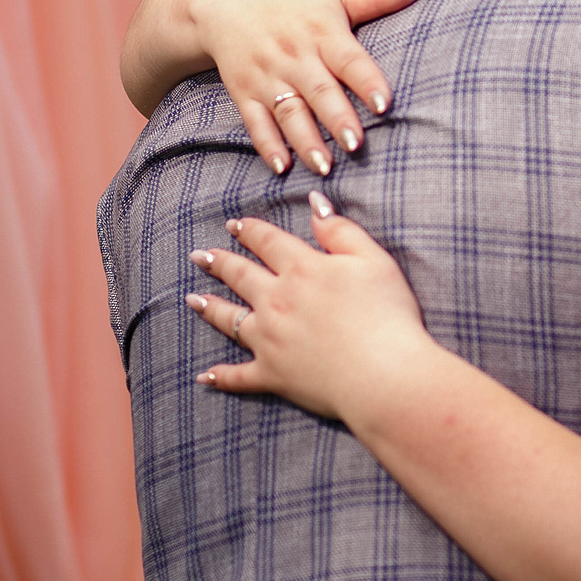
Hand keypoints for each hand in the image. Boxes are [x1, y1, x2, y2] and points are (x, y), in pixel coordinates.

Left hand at [187, 192, 444, 421]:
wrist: (383, 374)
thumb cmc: (387, 315)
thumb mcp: (373, 260)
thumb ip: (341, 231)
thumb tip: (315, 203)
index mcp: (302, 269)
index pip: (268, 242)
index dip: (250, 230)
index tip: (235, 224)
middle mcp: (276, 301)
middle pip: (241, 275)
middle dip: (220, 263)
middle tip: (201, 256)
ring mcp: (269, 340)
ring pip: (230, 319)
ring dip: (210, 307)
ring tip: (193, 299)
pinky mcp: (272, 375)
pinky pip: (238, 376)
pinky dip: (220, 377)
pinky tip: (205, 376)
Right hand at [192, 0, 424, 176]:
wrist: (227, 0)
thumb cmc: (296, 2)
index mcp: (322, 32)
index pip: (348, 58)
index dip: (366, 80)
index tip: (384, 103)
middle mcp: (294, 56)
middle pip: (319, 91)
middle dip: (337, 118)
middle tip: (357, 144)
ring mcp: (268, 77)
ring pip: (288, 112)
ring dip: (305, 141)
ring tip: (325, 166)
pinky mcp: (245, 93)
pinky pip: (255, 123)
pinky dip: (267, 145)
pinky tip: (282, 167)